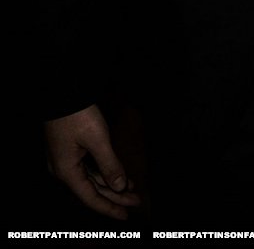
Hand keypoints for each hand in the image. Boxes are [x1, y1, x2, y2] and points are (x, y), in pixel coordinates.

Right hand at [44, 105, 140, 220]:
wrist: (61, 92)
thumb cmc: (77, 114)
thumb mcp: (97, 139)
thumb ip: (110, 165)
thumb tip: (120, 187)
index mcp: (67, 172)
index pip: (91, 198)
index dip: (110, 208)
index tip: (126, 215)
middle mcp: (64, 170)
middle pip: (92, 190)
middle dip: (115, 196)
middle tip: (136, 201)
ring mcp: (66, 160)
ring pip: (91, 178)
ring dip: (112, 184)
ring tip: (131, 189)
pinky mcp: (69, 149)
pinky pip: (88, 167)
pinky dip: (104, 172)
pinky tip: (118, 174)